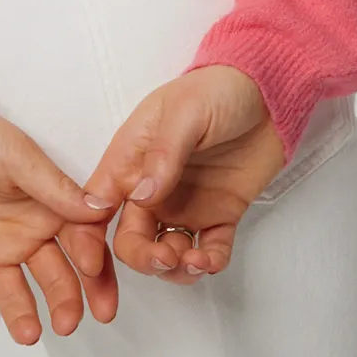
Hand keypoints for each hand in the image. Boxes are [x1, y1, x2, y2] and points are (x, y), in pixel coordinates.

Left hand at [0, 99, 121, 342]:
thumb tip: (100, 210)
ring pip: (8, 286)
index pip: (79, 243)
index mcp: (43, 204)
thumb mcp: (18, 157)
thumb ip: (55, 188)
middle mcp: (19, 227)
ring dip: (19, 311)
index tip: (97, 288)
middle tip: (68, 324)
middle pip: (51, 272)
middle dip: (65, 300)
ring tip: (29, 334)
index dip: (92, 267)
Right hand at [80, 65, 286, 283]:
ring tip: (195, 260)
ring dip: (174, 268)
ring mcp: (185, 204)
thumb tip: (141, 196)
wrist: (270, 93)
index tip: (91, 264)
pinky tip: (210, 259)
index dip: (87, 237)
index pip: (98, 203)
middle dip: (142, 259)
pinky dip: (207, 264)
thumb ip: (164, 154)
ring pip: (166, 253)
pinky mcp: (218, 214)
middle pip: (131, 238)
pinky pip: (208, 250)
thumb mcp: (186, 111)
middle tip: (165, 259)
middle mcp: (153, 187)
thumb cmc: (218, 88)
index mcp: (132, 158)